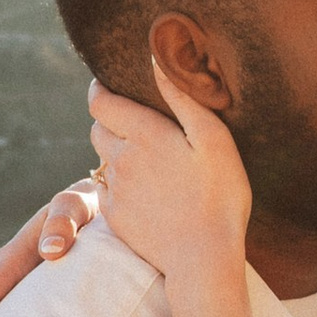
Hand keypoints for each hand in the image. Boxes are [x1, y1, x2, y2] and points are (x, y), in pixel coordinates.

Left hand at [90, 70, 253, 280]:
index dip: (99, 89)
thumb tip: (157, 58)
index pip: (100, 102)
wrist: (203, 259)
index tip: (107, 84)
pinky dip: (119, 185)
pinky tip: (146, 192)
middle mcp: (121, 159)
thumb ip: (181, 97)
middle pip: (98, 129)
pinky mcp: (115, 218)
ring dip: (115, 154)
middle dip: (110, 121)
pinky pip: (106, 191)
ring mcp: (115, 191)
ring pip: (102, 161)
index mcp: (144, 134)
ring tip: (146, 160)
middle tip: (136, 123)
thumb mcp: (213, 139)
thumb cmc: (219, 196)